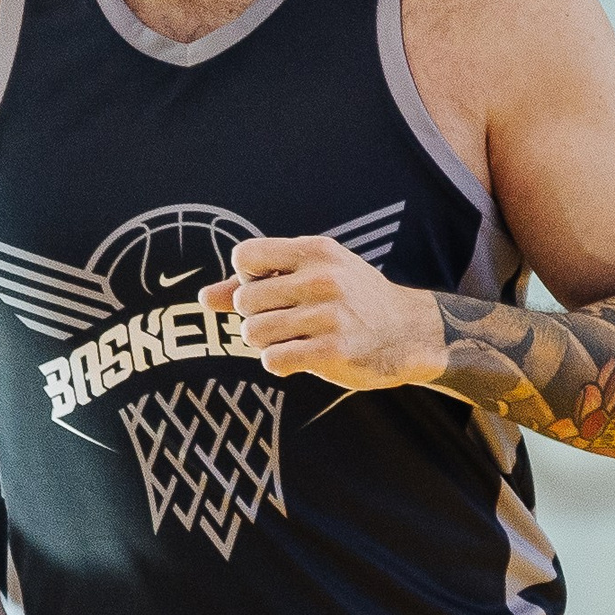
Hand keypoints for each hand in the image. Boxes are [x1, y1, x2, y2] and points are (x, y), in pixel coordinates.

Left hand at [204, 236, 442, 389]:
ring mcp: (329, 315)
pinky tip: (299, 357)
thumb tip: (203, 298)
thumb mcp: (312, 275)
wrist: (410, 333)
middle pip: (243, 300)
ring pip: (252, 333)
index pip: (244, 256)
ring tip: (293, 338)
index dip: (247, 277)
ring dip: (265, 342)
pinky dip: (278, 363)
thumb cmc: (352, 299)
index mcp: (315, 251)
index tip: (271, 289)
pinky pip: (272, 361)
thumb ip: (256, 282)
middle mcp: (322, 279)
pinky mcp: (333, 351)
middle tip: (283, 320)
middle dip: (254, 316)